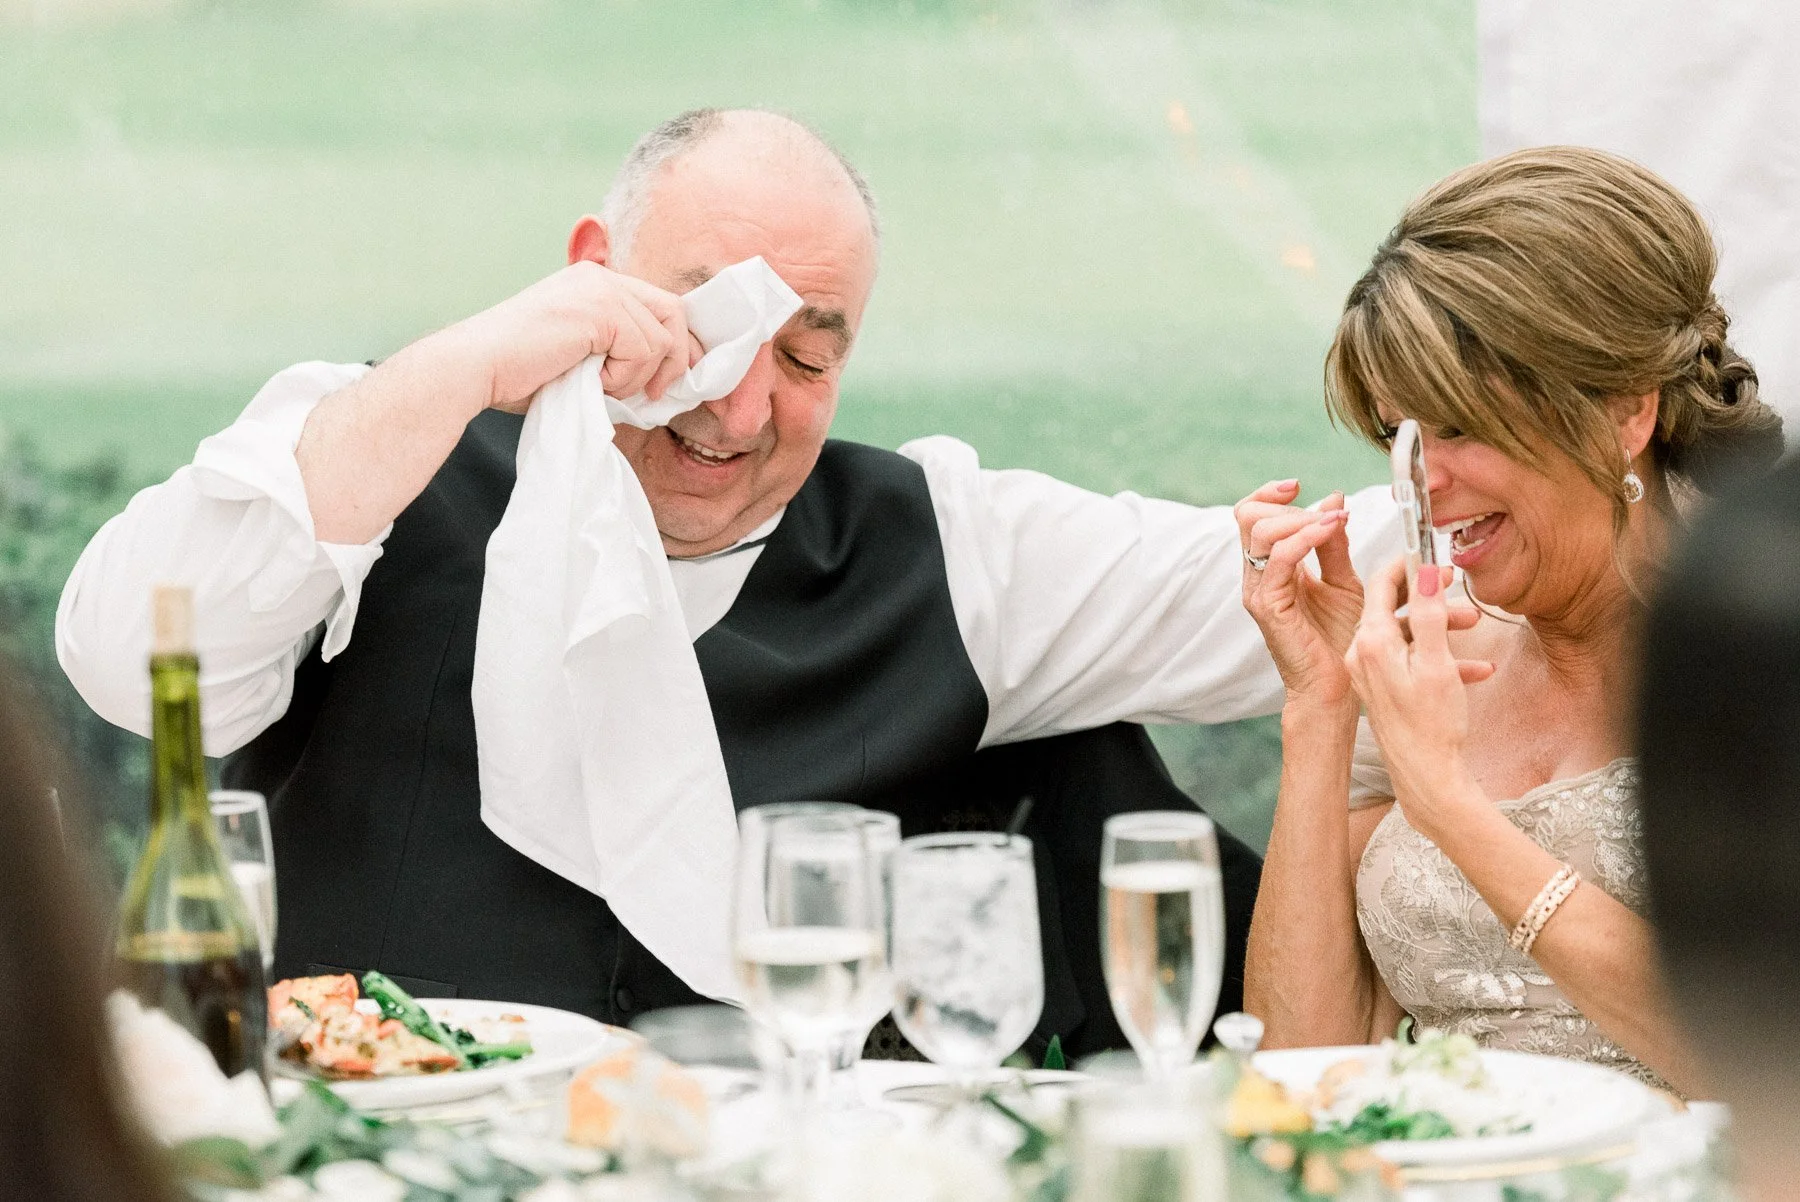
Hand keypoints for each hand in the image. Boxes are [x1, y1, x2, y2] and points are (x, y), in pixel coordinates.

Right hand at [457, 261, 704, 415]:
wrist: (476, 368)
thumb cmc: (518, 372)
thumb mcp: (577, 353)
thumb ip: (613, 349)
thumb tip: (664, 375)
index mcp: (594, 283)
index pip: (659, 305)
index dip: (677, 344)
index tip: (671, 381)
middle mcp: (601, 278)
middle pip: (672, 313)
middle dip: (674, 360)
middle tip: (656, 395)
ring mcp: (601, 289)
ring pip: (660, 340)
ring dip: (636, 377)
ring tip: (599, 385)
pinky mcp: (601, 309)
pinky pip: (643, 351)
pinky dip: (623, 377)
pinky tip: (591, 380)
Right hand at [1236, 480, 1361, 705]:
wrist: (1340, 685)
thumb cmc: (1341, 638)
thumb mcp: (1343, 580)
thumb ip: (1334, 543)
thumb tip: (1333, 498)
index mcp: (1269, 567)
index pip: (1250, 516)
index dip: (1269, 494)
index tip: (1299, 485)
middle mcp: (1257, 577)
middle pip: (1249, 517)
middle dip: (1289, 505)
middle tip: (1328, 511)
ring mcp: (1259, 591)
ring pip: (1261, 532)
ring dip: (1301, 517)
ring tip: (1335, 520)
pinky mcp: (1269, 607)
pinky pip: (1280, 559)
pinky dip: (1306, 537)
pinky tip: (1331, 530)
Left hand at [1345, 560, 1494, 828]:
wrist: (1425, 779)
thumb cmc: (1432, 726)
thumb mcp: (1436, 663)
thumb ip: (1429, 615)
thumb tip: (1424, 571)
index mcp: (1370, 642)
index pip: (1380, 584)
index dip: (1407, 563)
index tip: (1430, 552)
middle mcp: (1362, 654)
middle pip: (1392, 606)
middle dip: (1428, 593)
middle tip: (1455, 583)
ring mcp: (1370, 672)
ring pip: (1406, 632)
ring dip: (1440, 625)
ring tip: (1474, 623)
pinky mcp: (1382, 688)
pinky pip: (1409, 658)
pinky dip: (1439, 655)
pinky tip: (1478, 667)